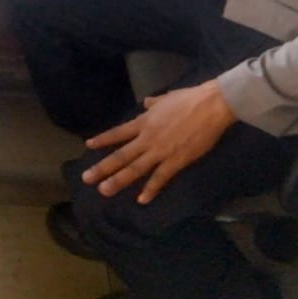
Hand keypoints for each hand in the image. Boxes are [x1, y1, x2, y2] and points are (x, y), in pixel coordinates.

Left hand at [82, 80, 237, 203]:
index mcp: (144, 121)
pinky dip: (150, 189)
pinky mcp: (176, 161)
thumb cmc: (189, 99)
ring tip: (104, 190)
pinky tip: (141, 200)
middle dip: (102, 168)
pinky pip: (160, 178)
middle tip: (86, 179)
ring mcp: (160, 150)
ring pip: (135, 169)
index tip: (89, 145)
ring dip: (118, 181)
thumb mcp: (166, 98)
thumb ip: (154, 103)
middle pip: (121, 155)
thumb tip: (146, 102)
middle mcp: (147, 137)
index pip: (119, 132)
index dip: (103, 139)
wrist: (211, 106)